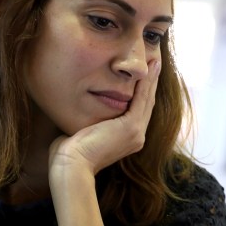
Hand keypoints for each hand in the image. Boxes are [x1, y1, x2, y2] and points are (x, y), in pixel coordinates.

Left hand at [48, 60, 159, 177]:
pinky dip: (146, 83)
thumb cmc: (70, 152)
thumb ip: (90, 122)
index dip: (142, 92)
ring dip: (152, 79)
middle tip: (155, 62)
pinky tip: (149, 68)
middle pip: (146, 104)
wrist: (72, 164)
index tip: (144, 74)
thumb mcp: (84, 132)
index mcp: (127, 140)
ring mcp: (136, 134)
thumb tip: (83, 113)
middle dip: (151, 83)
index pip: (138, 111)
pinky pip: (141, 100)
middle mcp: (136, 138)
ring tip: (155, 61)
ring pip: (147, 100)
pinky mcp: (131, 127)